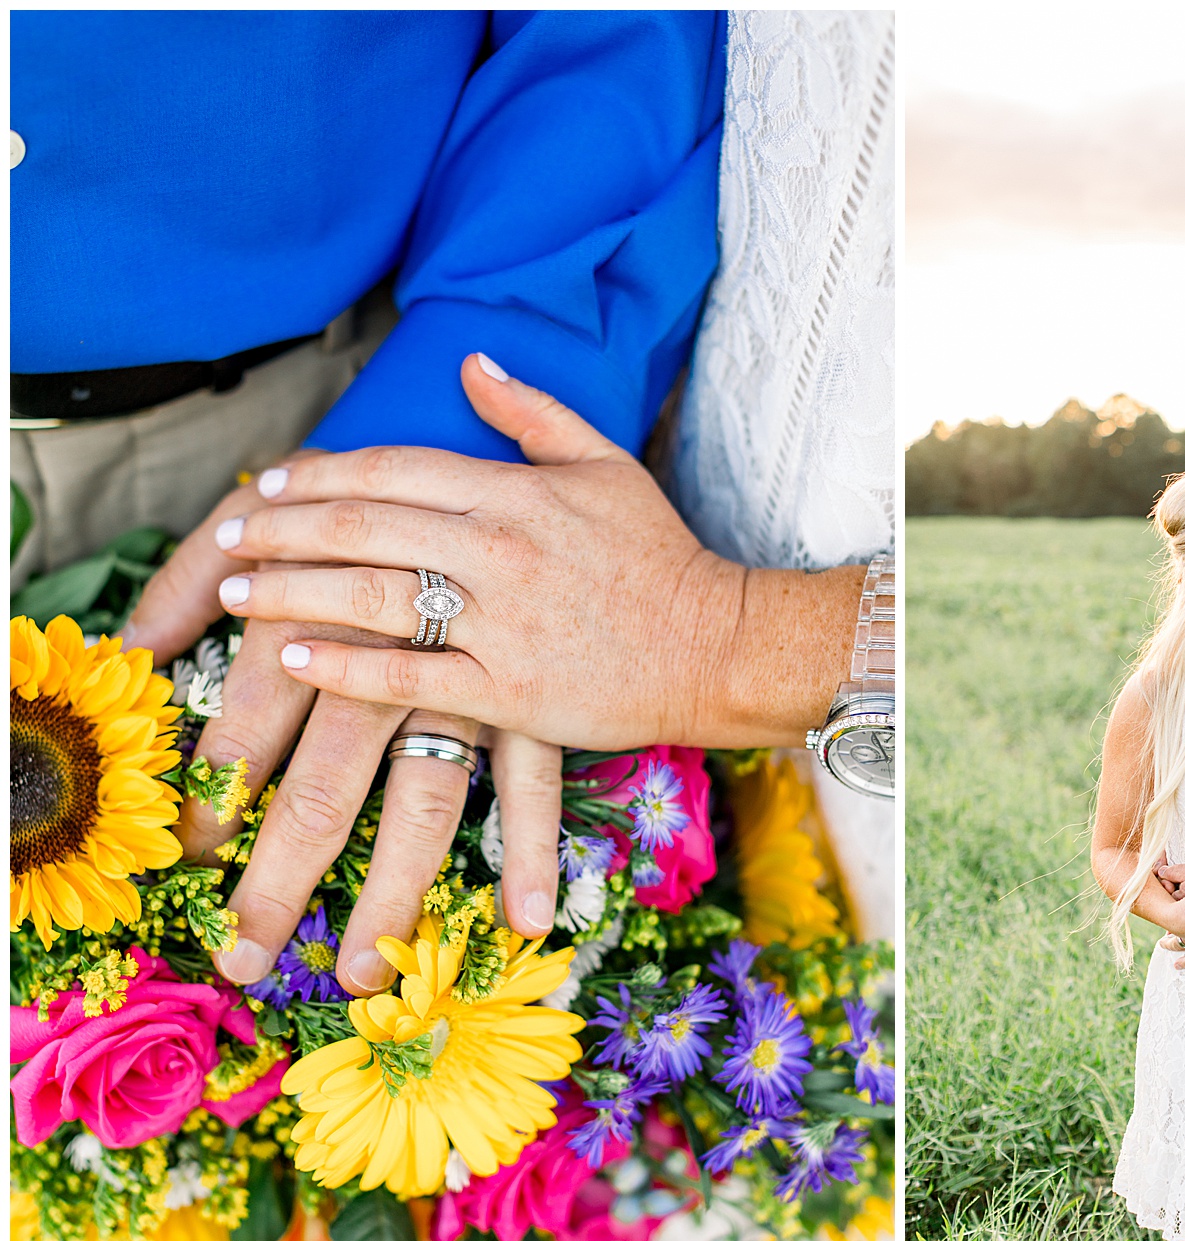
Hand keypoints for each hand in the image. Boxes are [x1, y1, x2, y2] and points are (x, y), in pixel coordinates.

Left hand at [121, 491, 564, 997]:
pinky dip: (531, 846)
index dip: (211, 801)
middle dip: (277, 880)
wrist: (510, 459)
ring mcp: (466, 678)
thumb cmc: (378, 488)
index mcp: (312, 609)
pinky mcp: (533, 691)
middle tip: (243, 960)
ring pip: (420, 803)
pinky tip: (525, 916)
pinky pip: (533, 781)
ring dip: (390, 893)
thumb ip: (188, 584)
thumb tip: (118, 654)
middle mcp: (385, 656)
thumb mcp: (264, 518)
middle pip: (323, 789)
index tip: (190, 861)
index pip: (244, 725)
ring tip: (358, 972)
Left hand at [211, 356, 863, 750]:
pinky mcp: (509, 691)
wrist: (718, 645)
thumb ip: (533, 413)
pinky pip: (408, 676)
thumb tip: (469, 363)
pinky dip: (344, 667)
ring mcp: (502, 623)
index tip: (267, 485)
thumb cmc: (660, 557)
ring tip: (236, 593)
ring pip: (370, 596)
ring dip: (290, 591)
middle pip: (363, 526)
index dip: (318, 473)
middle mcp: (500, 550)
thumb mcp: (606, 465)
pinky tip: (293, 657)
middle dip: (279, 529)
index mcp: (516, 492)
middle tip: (224, 538)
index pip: (391, 468)